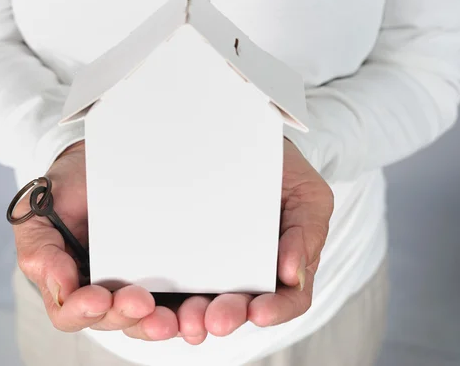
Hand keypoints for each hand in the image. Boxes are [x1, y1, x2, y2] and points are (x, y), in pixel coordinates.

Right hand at [12, 142, 177, 339]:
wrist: (99, 165)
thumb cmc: (67, 190)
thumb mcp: (38, 212)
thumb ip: (39, 248)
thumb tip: (60, 286)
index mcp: (69, 282)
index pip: (71, 312)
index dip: (83, 311)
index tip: (99, 297)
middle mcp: (102, 290)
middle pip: (113, 319)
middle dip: (127, 316)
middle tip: (141, 302)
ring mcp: (135, 284)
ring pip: (147, 319)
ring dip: (160, 323)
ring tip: (175, 319)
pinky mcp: (165, 277)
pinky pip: (177, 300)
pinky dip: (187, 310)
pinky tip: (199, 310)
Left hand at [153, 138, 333, 343]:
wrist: (241, 140)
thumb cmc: (279, 173)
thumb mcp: (307, 196)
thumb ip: (307, 233)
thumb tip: (293, 275)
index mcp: (279, 268)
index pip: (284, 299)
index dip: (275, 310)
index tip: (260, 312)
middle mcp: (242, 275)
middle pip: (236, 308)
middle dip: (226, 316)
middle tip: (216, 320)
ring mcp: (207, 269)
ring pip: (198, 306)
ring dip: (191, 317)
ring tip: (185, 318)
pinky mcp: (175, 258)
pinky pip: (164, 286)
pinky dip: (159, 300)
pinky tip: (152, 302)